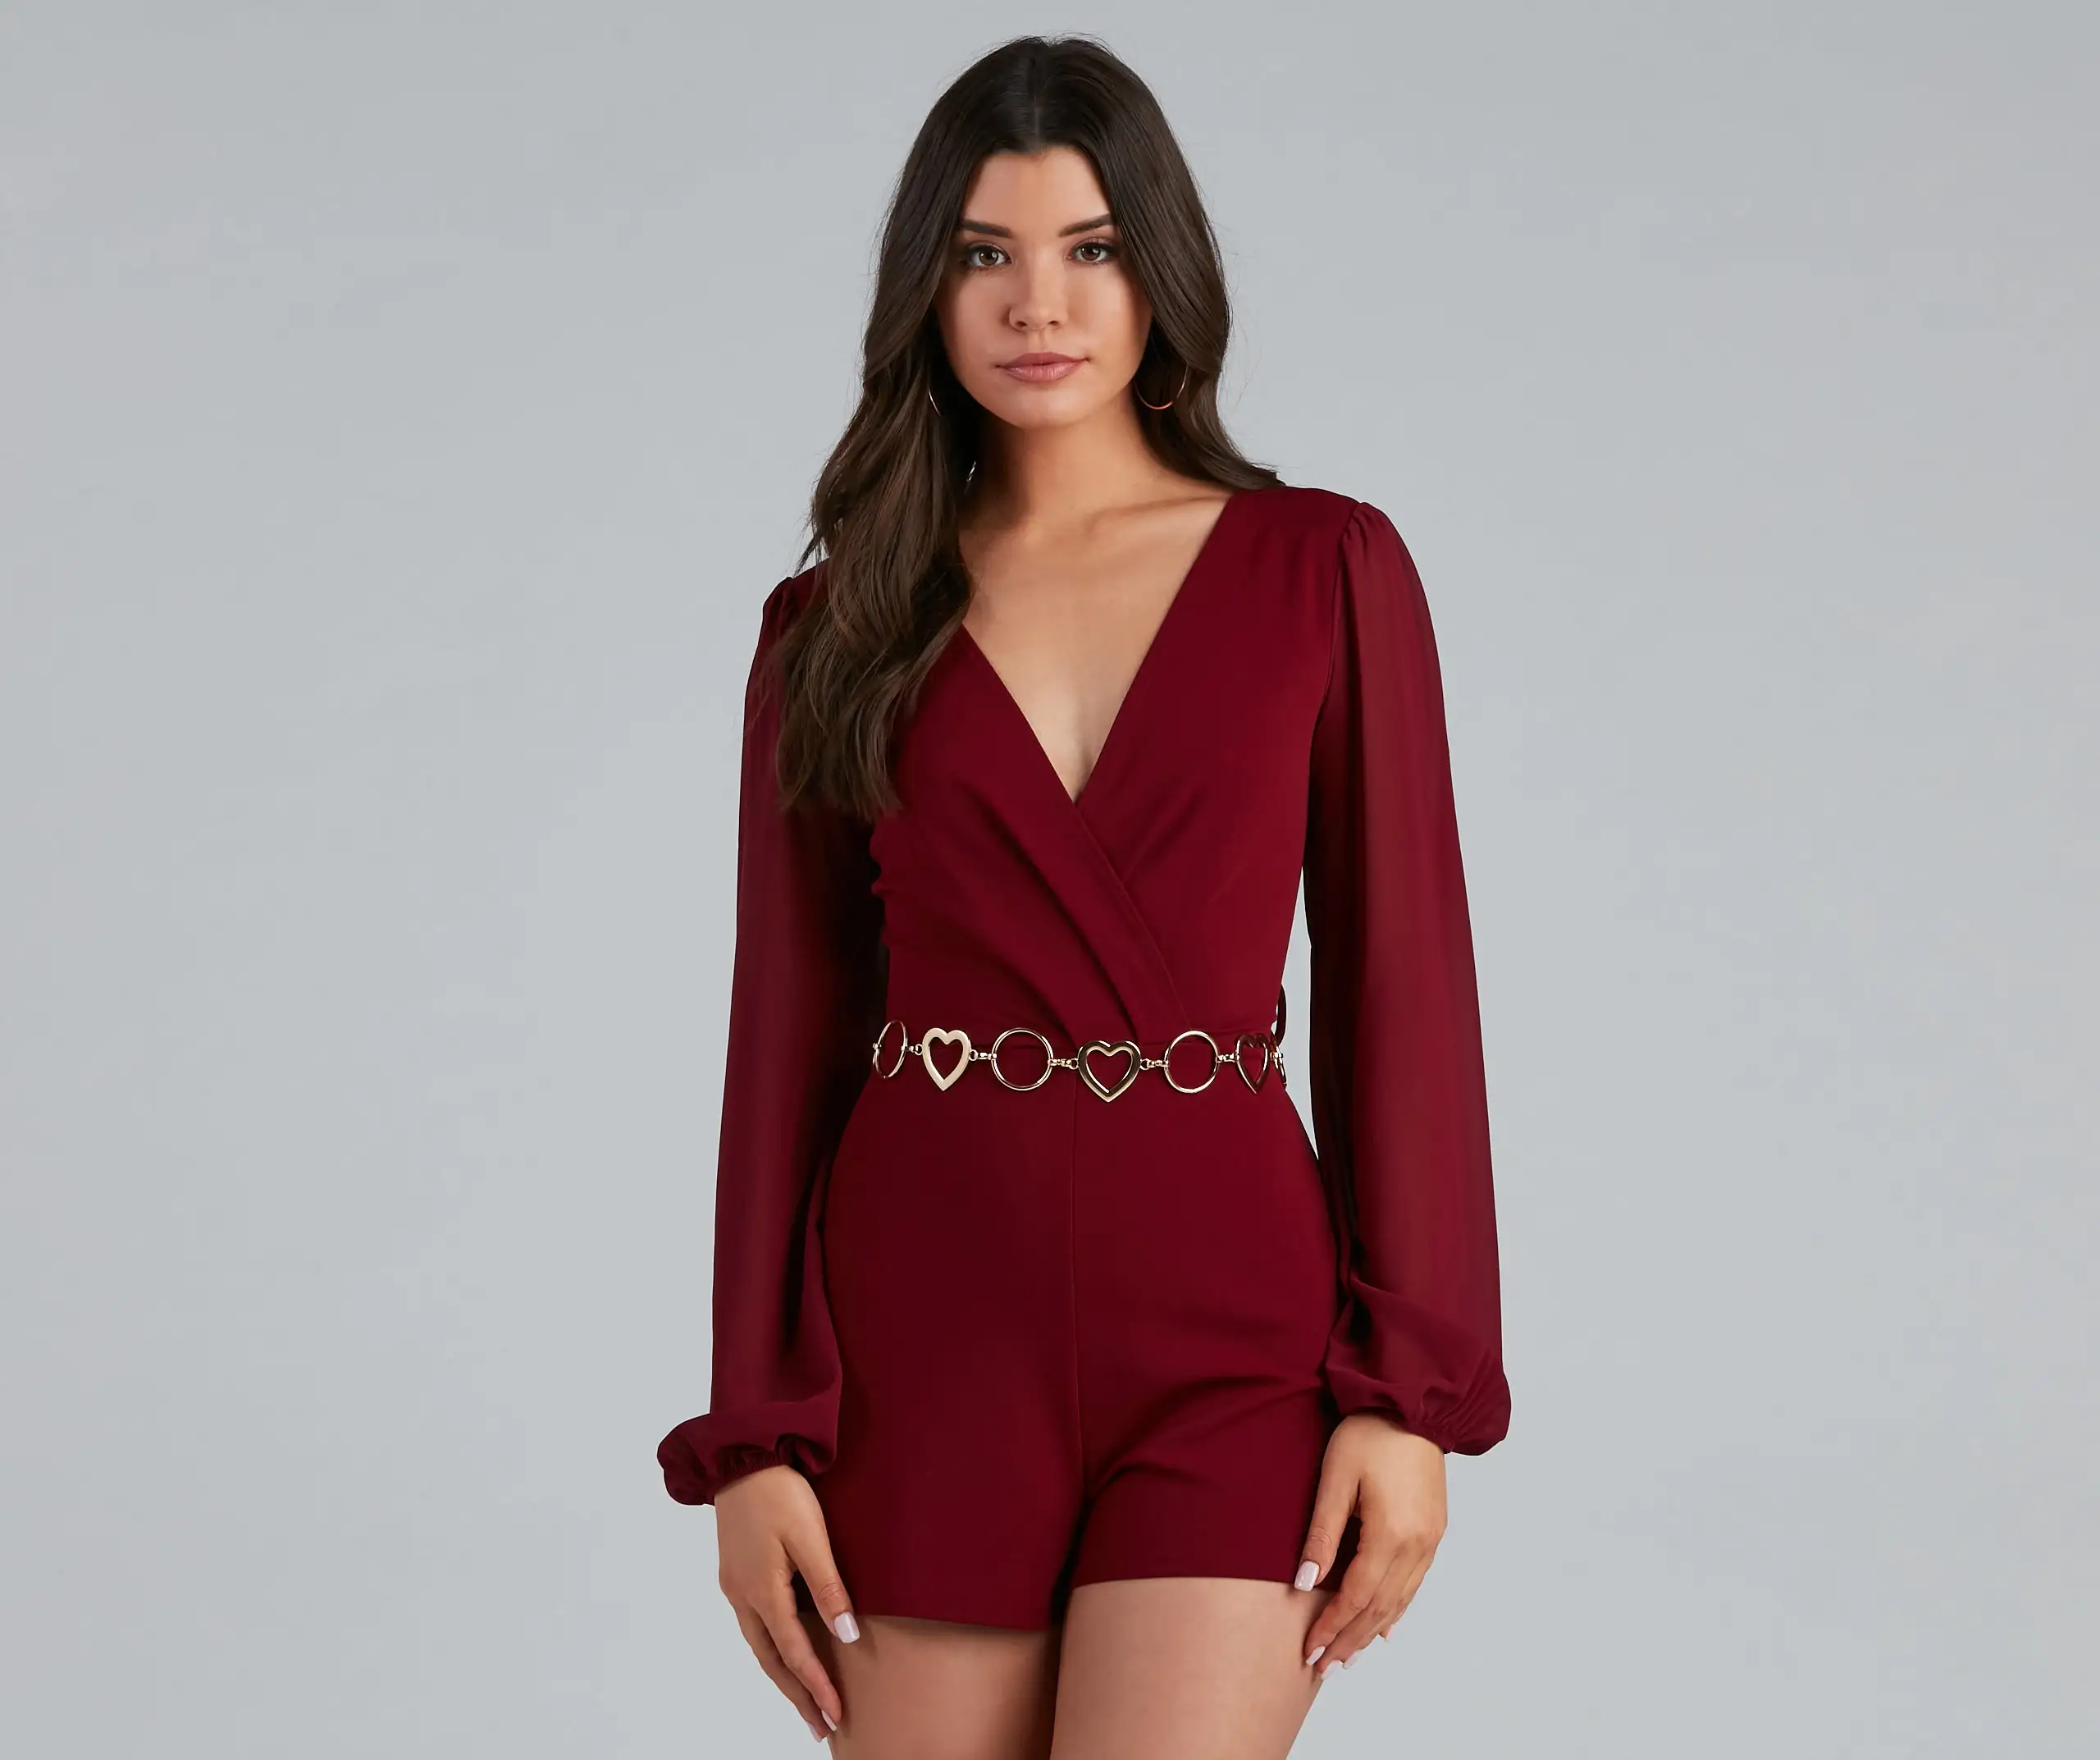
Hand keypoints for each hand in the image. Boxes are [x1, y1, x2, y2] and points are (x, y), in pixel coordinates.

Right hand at [714, 1464, 857, 1739]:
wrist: (742, 1456)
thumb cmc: (780, 1492)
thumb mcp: (811, 1536)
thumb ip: (828, 1587)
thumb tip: (845, 1635)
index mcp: (763, 1590)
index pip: (794, 1651)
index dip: (815, 1684)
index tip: (834, 1714)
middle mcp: (743, 1596)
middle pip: (770, 1660)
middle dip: (795, 1695)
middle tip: (818, 1725)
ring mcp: (734, 1586)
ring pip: (758, 1645)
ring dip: (781, 1676)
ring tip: (803, 1701)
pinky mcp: (734, 1573)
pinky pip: (753, 1625)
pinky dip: (770, 1649)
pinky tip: (781, 1653)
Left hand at [1293, 1413, 1445, 1678]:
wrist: (1414, 1403)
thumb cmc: (1369, 1433)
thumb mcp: (1335, 1479)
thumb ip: (1321, 1534)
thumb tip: (1305, 1583)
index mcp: (1391, 1534)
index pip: (1356, 1596)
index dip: (1331, 1627)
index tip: (1309, 1651)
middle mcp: (1417, 1546)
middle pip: (1379, 1608)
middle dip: (1350, 1641)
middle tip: (1324, 1668)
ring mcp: (1431, 1540)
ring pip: (1400, 1601)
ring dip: (1372, 1631)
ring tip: (1347, 1656)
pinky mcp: (1435, 1531)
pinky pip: (1414, 1583)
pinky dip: (1396, 1609)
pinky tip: (1385, 1627)